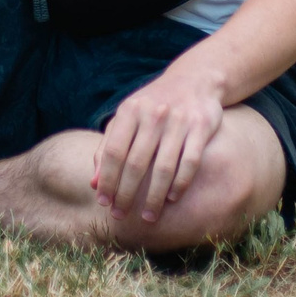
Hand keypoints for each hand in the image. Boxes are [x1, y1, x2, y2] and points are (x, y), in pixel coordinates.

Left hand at [93, 62, 225, 223]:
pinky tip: (172, 199)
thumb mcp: (126, 118)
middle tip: (121, 215)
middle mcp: (153, 114)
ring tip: (148, 216)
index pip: (114, 152)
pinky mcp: (201, 126)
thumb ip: (108, 147)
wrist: (194, 79)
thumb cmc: (152, 105)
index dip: (107, 180)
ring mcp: (179, 120)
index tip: (104, 203)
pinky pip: (190, 162)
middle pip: (136, 164)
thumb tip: (94, 184)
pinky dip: (180, 184)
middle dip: (126, 194)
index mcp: (130, 110)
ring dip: (154, 197)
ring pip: (163, 168)